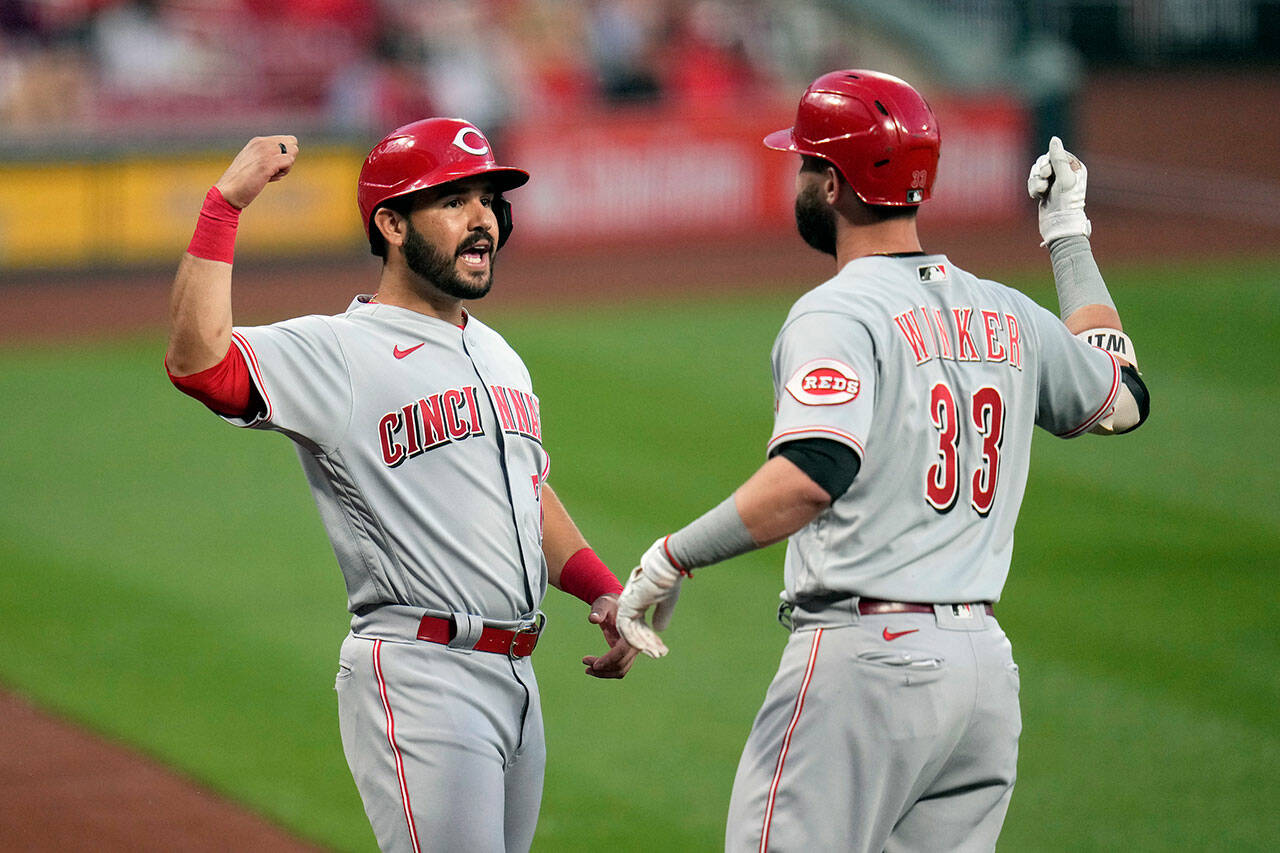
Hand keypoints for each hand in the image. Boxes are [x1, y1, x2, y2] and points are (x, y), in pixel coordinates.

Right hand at [214, 136, 298, 208]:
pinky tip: (269, 178)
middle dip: (288, 159)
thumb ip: (269, 157)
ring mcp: (265, 151)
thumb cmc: (243, 182)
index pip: (288, 140)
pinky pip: (289, 162)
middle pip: (293, 144)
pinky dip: (283, 173)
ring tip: (268, 175)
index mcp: (258, 141)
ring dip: (285, 167)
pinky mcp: (268, 162)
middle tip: (272, 171)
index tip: (271, 166)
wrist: (228, 192)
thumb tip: (289, 158)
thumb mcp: (255, 163)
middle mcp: (262, 143)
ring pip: (292, 153)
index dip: (285, 155)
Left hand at [581, 594, 639, 678]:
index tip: (594, 664)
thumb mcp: (602, 604)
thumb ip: (598, 611)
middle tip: (585, 665)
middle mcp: (635, 643)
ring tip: (587, 669)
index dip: (608, 660)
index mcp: (632, 632)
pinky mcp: (626, 653)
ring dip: (604, 673)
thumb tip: (593, 619)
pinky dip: (607, 671)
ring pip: (621, 670)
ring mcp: (632, 650)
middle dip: (603, 669)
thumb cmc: (608, 603)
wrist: (615, 604)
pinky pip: (619, 667)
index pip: (621, 652)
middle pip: (621, 665)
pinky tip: (593, 667)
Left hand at [615, 538, 684, 657]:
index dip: (650, 637)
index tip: (662, 648)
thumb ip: (662, 615)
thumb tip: (658, 629)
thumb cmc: (667, 579)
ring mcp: (627, 605)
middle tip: (659, 654)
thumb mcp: (666, 600)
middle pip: (634, 630)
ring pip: (630, 632)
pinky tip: (647, 648)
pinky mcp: (627, 606)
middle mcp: (630, 604)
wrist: (665, 564)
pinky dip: (636, 640)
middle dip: (647, 644)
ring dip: (643, 645)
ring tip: (656, 654)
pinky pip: (628, 629)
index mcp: (638, 600)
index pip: (640, 624)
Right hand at [1027, 136, 1089, 245]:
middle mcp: (1065, 173)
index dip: (1048, 161)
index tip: (1048, 173)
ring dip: (1036, 182)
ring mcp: (1054, 182)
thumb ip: (1058, 158)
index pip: (1055, 154)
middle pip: (1044, 161)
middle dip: (1040, 172)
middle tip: (1044, 182)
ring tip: (1041, 192)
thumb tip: (1054, 139)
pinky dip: (1033, 188)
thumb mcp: (1064, 178)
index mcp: (1074, 167)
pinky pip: (1033, 182)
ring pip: (1036, 172)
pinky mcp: (1045, 190)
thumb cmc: (1066, 202)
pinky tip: (1038, 197)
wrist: (1059, 225)